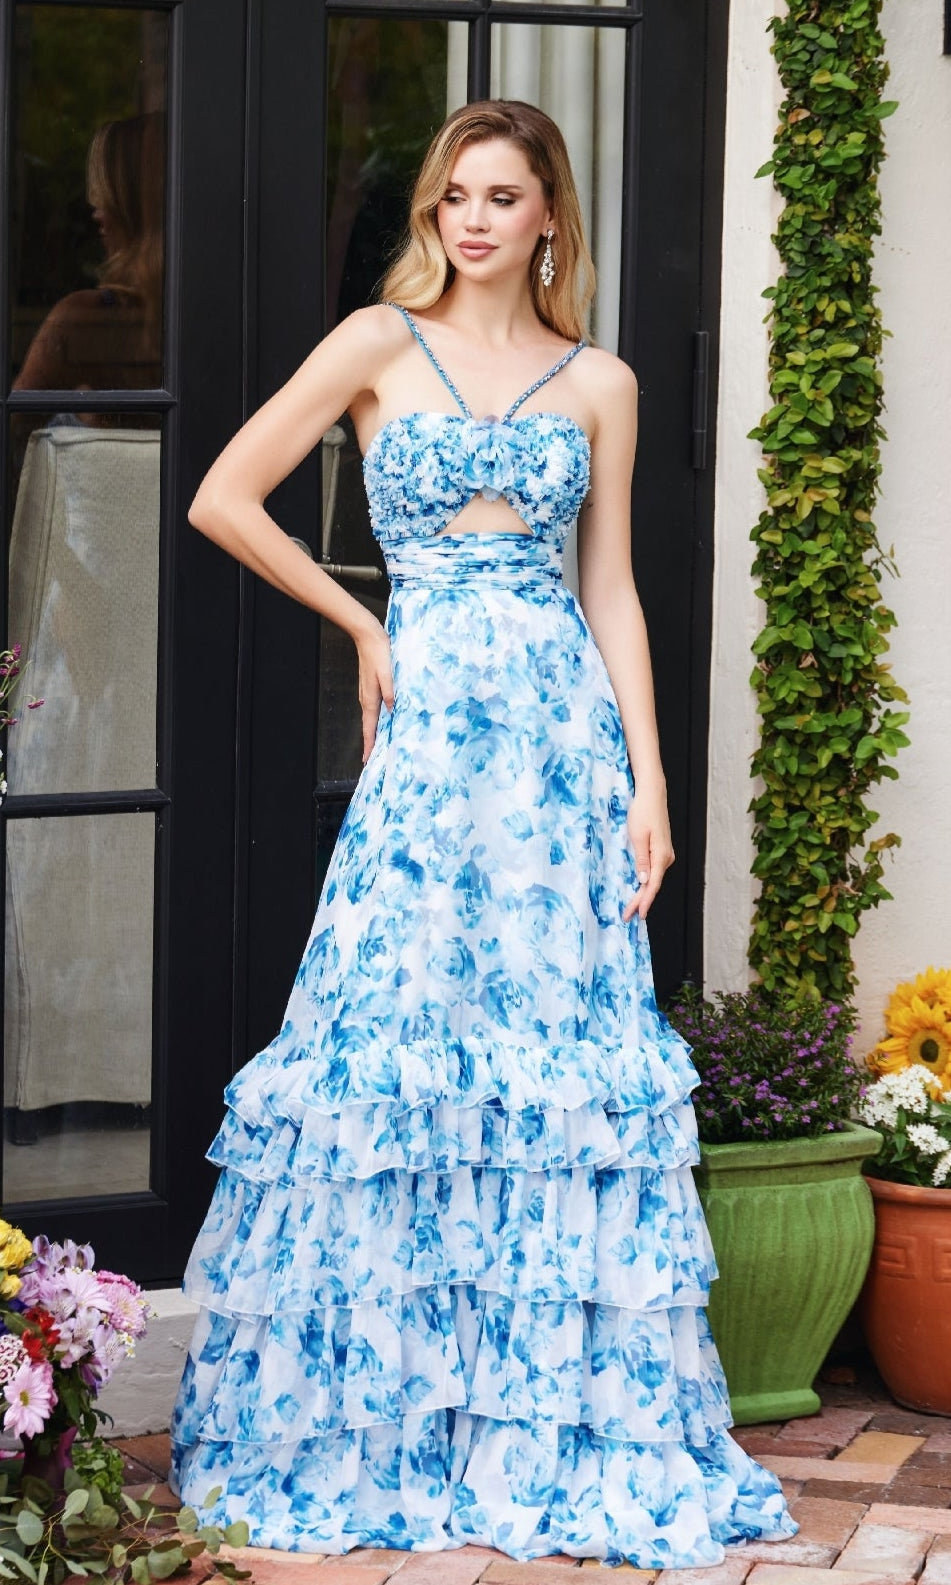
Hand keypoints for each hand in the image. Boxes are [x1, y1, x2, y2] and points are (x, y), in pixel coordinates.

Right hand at [355, 621, 393, 762]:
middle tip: (373, 759)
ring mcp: (367, 693)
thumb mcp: (388, 672)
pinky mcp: (370, 687)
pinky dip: (376, 720)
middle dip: (371, 743)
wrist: (367, 636)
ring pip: (371, 718)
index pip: (369, 727)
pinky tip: (383, 720)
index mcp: (371, 698)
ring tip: (378, 745)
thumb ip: (390, 691)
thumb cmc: (379, 653)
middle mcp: (367, 698)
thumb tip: (392, 710)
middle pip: (369, 726)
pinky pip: (373, 709)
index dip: (369, 744)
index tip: (367, 760)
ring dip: (373, 732)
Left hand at [622, 787, 674, 920]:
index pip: (652, 885)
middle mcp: (666, 857)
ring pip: (653, 878)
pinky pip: (654, 870)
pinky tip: (640, 889)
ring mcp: (665, 854)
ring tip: (632, 907)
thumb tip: (643, 880)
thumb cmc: (643, 812)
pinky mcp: (660, 849)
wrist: (652, 794)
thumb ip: (641, 860)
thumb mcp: (638, 837)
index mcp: (661, 856)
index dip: (645, 902)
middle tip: (628, 916)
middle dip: (641, 901)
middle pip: (652, 884)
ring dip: (643, 893)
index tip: (638, 915)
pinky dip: (646, 882)